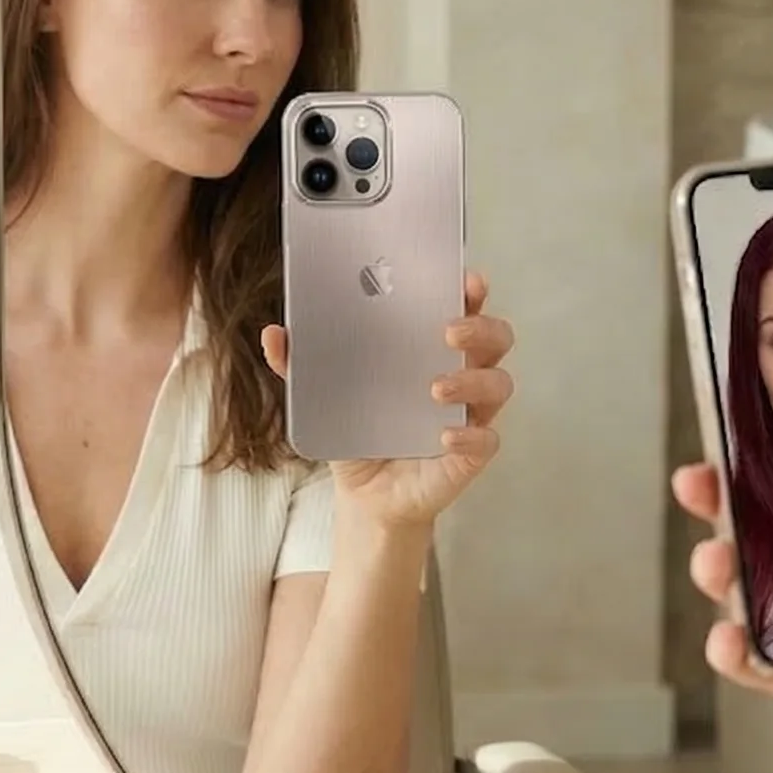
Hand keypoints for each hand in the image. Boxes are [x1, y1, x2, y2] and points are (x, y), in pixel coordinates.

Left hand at [263, 270, 514, 528]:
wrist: (365, 494)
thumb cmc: (358, 428)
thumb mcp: (323, 394)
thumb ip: (300, 365)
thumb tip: (274, 335)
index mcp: (432, 347)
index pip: (464, 307)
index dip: (471, 289)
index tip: (465, 278)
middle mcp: (461, 373)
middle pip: (496, 337)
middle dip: (481, 326)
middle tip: (448, 329)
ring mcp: (470, 414)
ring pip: (498, 383)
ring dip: (473, 380)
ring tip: (435, 388)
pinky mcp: (470, 453)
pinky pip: (486, 440)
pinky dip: (470, 436)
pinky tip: (444, 436)